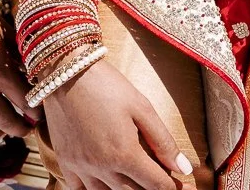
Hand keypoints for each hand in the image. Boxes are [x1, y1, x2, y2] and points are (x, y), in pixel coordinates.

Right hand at [0, 1, 39, 139]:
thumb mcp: (0, 28)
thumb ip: (15, 49)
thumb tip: (28, 63)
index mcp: (1, 73)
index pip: (25, 101)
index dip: (35, 110)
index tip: (39, 114)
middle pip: (5, 121)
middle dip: (19, 128)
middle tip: (26, 130)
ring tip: (1, 132)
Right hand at [42, 57, 193, 189]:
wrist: (66, 70)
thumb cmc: (106, 84)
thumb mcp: (140, 106)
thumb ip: (163, 140)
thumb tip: (184, 168)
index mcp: (124, 154)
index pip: (156, 185)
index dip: (173, 188)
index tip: (182, 186)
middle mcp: (103, 168)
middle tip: (163, 182)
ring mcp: (82, 168)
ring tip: (137, 182)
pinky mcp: (66, 162)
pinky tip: (106, 186)